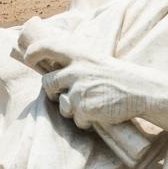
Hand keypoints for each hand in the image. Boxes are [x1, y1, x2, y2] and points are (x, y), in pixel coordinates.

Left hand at [21, 29, 167, 129]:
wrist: (140, 90)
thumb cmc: (117, 77)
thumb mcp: (95, 60)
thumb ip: (74, 62)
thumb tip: (51, 67)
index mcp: (79, 55)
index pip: (47, 47)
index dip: (33, 52)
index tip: (28, 57)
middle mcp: (75, 70)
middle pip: (48, 83)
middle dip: (52, 92)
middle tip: (66, 95)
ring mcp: (79, 89)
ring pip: (61, 105)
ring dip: (72, 109)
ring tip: (92, 103)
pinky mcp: (84, 108)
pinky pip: (76, 120)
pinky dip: (86, 121)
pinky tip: (100, 113)